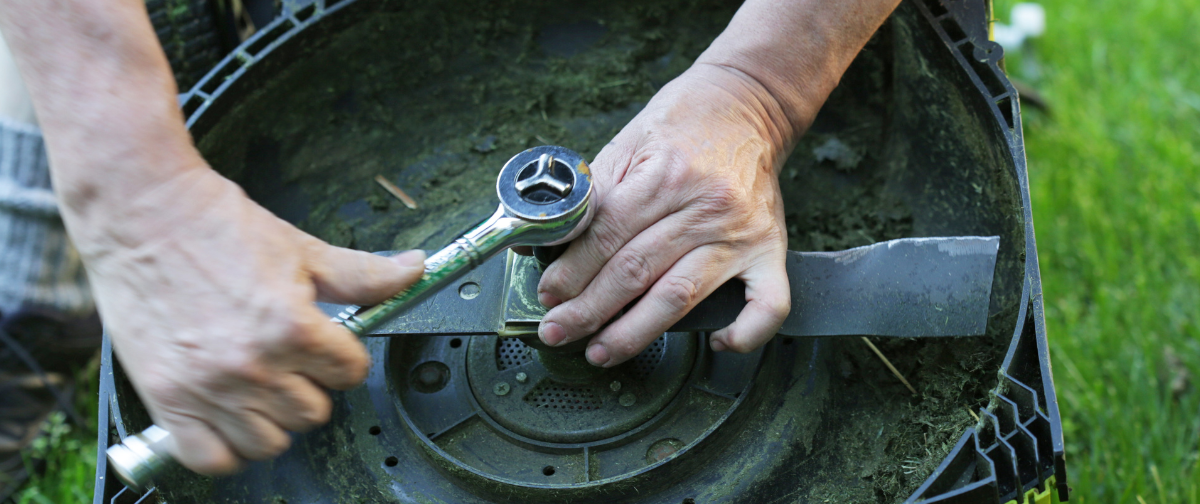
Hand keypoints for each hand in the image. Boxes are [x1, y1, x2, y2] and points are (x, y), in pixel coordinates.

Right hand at [85, 167, 424, 473]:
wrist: (142, 213)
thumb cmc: (216, 227)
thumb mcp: (301, 249)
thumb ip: (363, 274)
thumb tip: (414, 271)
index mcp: (290, 327)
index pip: (351, 373)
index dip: (343, 356)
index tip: (327, 345)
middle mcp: (250, 365)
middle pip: (313, 412)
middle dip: (310, 385)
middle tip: (289, 358)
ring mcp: (206, 387)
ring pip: (270, 442)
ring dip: (272, 418)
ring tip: (262, 385)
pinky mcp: (165, 399)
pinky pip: (210, 458)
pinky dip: (225, 447)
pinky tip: (230, 416)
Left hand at [536, 63, 795, 365]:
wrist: (748, 102)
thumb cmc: (682, 123)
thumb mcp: (627, 143)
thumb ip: (591, 196)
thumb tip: (543, 240)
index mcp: (664, 176)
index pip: (607, 236)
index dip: (572, 271)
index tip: (549, 295)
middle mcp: (705, 207)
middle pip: (636, 271)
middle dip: (589, 309)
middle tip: (558, 331)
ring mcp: (740, 234)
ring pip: (681, 296)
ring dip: (636, 331)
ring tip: (603, 351)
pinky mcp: (770, 249)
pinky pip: (769, 304)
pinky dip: (747, 333)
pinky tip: (718, 344)